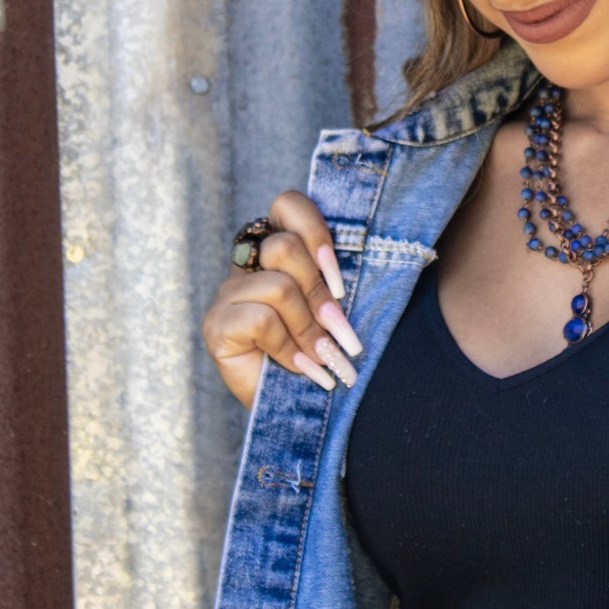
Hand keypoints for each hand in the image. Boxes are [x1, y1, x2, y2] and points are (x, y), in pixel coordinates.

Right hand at [202, 190, 363, 407]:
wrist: (295, 404)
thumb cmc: (321, 348)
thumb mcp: (337, 305)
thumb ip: (340, 278)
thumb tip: (393, 263)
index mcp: (278, 246)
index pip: (288, 204)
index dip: (317, 233)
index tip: (342, 282)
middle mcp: (248, 262)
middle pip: (285, 247)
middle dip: (321, 293)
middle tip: (341, 331)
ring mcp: (227, 292)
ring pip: (279, 287)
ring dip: (309, 328)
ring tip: (325, 357)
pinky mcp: (215, 324)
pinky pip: (261, 320)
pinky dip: (289, 348)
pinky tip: (301, 367)